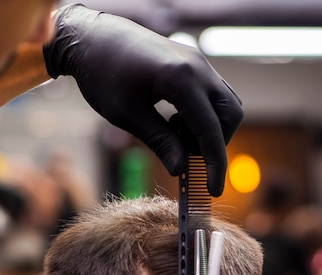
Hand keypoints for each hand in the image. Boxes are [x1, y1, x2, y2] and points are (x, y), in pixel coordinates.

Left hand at [43, 5, 242, 196]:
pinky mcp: (193, 62)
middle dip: (216, 143)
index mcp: (181, 79)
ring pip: (226, 103)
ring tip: (176, 137)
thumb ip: (159, 141)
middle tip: (185, 156)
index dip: (215, 164)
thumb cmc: (102, 75)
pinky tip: (175, 120)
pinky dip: (204, 114)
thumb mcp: (127, 114)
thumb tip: (180, 169)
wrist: (91, 38)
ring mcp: (198, 61)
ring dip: (211, 128)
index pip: (211, 130)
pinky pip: (213, 92)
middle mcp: (198, 67)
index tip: (213, 190)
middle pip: (230, 115)